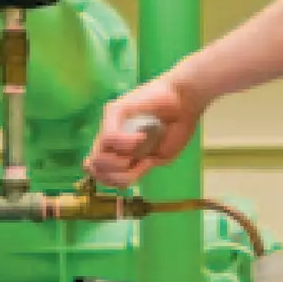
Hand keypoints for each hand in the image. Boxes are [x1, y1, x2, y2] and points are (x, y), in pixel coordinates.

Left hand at [85, 76, 202, 186]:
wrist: (187, 101)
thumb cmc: (175, 129)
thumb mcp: (157, 159)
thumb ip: (136, 170)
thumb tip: (117, 180)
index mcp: (117, 151)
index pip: (99, 173)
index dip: (111, 180)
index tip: (130, 174)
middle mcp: (110, 138)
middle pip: (95, 168)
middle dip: (114, 175)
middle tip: (135, 164)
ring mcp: (111, 124)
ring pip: (98, 155)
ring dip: (119, 162)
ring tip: (138, 151)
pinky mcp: (115, 110)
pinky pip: (109, 137)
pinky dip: (126, 143)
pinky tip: (142, 137)